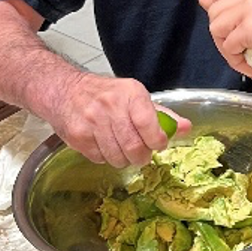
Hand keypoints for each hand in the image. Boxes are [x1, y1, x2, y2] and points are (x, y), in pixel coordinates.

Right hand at [46, 71, 189, 167]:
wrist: (66, 91)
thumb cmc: (107, 95)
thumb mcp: (136, 97)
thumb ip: (162, 115)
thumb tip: (185, 128)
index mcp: (130, 93)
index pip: (148, 123)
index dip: (157, 140)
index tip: (158, 144)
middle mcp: (110, 105)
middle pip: (134, 146)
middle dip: (141, 156)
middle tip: (141, 154)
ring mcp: (91, 121)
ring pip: (117, 157)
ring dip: (123, 159)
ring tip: (122, 148)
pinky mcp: (78, 136)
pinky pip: (99, 159)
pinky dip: (105, 157)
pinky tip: (104, 144)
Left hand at [205, 0, 251, 76]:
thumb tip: (249, 36)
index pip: (227, 1)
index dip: (229, 23)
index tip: (241, 39)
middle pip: (216, 12)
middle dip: (222, 35)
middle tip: (237, 52)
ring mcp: (248, 9)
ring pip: (216, 28)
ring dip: (226, 48)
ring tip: (243, 61)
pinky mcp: (249, 28)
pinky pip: (230, 47)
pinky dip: (237, 61)